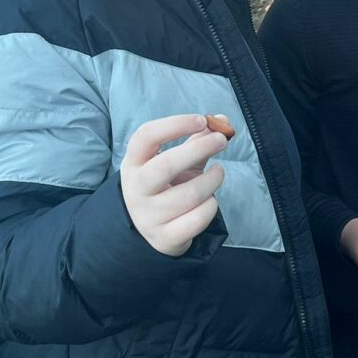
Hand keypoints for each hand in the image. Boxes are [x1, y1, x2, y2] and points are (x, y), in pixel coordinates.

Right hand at [120, 114, 230, 256]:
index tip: (202, 120)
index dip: (175, 124)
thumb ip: (197, 139)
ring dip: (213, 180)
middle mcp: (137, 189)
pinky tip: (210, 201)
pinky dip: (211, 207)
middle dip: (199, 149)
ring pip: (190, 194)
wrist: (148, 229)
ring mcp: (148, 215)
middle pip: (166, 165)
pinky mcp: (164, 237)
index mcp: (134, 162)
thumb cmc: (165, 185)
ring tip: (218, 173)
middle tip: (221, 140)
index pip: (146, 136)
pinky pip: (197, 219)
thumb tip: (223, 120)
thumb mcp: (174, 160)